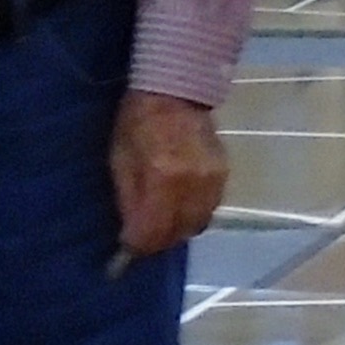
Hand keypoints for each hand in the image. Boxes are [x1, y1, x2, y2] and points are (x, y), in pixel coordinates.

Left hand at [109, 90, 228, 260]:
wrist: (176, 92)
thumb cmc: (137, 122)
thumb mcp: (120, 159)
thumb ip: (129, 200)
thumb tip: (131, 235)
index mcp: (163, 177)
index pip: (153, 231)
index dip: (137, 247)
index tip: (125, 251)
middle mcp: (193, 184)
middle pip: (176, 234)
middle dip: (156, 242)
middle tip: (140, 240)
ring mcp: (213, 181)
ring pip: (196, 226)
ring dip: (175, 232)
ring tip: (158, 225)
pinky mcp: (224, 176)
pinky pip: (209, 210)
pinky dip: (191, 217)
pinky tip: (177, 209)